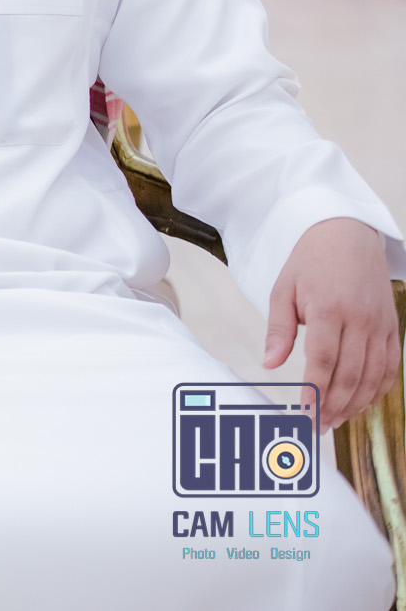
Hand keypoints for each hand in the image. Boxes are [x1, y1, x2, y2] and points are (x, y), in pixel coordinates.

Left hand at [263, 218, 398, 429]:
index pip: (323, 363)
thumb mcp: (284, 290)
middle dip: (335, 407)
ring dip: (356, 404)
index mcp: (329, 311)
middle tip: (319, 426)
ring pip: (373, 376)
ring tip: (337, 420)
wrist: (348, 234)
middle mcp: (360, 321)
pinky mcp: (392, 327)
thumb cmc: (311, 261)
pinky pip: (390, 366)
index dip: (315, 394)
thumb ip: (279, 330)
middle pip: (351, 375)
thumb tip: (269, 364)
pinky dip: (379, 388)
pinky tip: (363, 403)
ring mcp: (380, 325)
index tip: (305, 415)